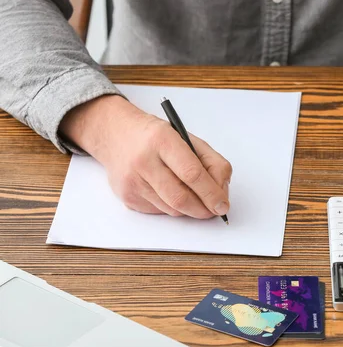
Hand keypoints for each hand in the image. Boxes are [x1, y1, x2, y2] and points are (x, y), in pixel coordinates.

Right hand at [59, 95, 231, 218]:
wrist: (116, 135)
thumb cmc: (157, 137)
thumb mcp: (188, 139)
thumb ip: (212, 162)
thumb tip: (222, 192)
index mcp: (163, 140)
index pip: (192, 173)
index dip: (211, 193)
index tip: (222, 205)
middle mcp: (143, 161)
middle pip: (180, 197)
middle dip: (203, 209)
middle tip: (214, 210)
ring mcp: (132, 181)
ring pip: (172, 209)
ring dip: (189, 209)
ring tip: (194, 196)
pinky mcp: (127, 197)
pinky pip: (160, 211)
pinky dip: (173, 207)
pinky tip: (170, 192)